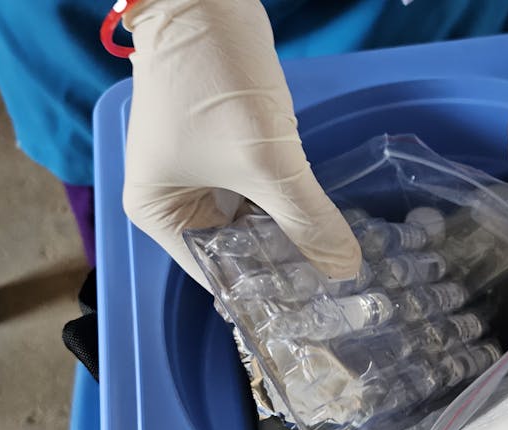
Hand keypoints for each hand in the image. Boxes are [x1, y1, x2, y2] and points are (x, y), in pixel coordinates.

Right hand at [122, 0, 360, 286]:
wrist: (203, 2)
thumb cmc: (213, 84)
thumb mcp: (264, 161)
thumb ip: (307, 219)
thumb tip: (346, 270)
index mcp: (161, 215)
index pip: (217, 276)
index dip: (265, 297)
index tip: (315, 319)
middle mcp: (178, 202)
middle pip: (238, 252)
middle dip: (285, 270)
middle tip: (341, 302)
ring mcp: (206, 175)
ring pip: (256, 223)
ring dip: (294, 237)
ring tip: (343, 270)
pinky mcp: (233, 151)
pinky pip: (266, 193)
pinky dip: (293, 207)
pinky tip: (331, 226)